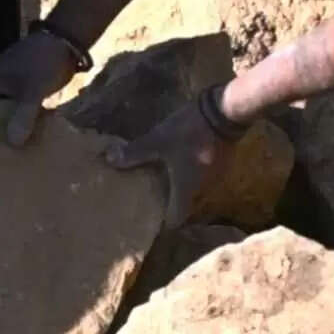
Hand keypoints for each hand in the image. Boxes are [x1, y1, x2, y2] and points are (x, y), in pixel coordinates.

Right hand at [0, 22, 86, 135]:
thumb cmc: (44, 62)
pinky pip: (2, 107)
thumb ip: (23, 115)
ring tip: (3, 146)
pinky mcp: (14, 88)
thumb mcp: (34, 90)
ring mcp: (1, 85)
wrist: (63, 41)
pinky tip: (19, 133)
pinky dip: (6, 120)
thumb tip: (13, 143)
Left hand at [105, 92, 234, 225]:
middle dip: (171, 203)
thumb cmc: (189, 132)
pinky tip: (183, 162)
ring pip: (196, 190)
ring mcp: (216, 177)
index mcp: (187, 189)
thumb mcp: (158, 141)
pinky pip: (205, 177)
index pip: (177, 219)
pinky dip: (194, 174)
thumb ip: (135, 153)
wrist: (224, 111)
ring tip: (166, 179)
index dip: (164, 222)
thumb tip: (109, 160)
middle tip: (153, 196)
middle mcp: (203, 190)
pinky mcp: (223, 163)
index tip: (151, 219)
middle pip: (186, 205)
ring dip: (183, 188)